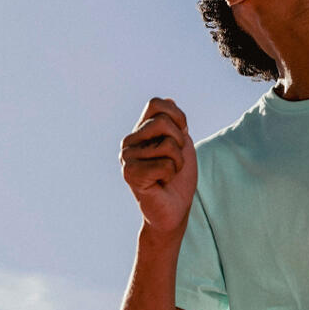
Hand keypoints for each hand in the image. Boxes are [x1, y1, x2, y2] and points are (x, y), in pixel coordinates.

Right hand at [119, 97, 197, 232]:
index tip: (180, 138)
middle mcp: (129, 142)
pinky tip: (161, 184)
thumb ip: (175, 123)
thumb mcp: (182, 144)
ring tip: (166, 174)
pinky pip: (165, 164)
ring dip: (177, 162)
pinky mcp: (130, 174)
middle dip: (179, 143)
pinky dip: (171, 174)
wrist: (174, 210)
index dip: (177, 117)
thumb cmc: (178, 179)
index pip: (157, 104)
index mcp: (139, 131)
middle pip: (163, 122)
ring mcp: (126, 158)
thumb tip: (168, 100)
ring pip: (168, 145)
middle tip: (173, 162)